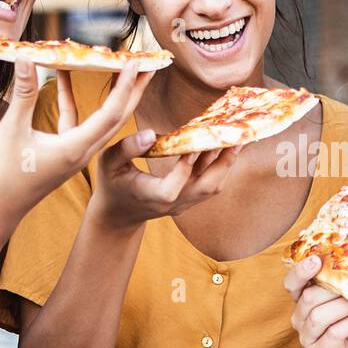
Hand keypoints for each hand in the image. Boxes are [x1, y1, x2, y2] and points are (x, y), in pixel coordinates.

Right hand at [0, 59, 153, 229]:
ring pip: (102, 119)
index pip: (110, 114)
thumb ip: (23, 95)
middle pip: (118, 116)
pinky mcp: (65, 151)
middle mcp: (84, 151)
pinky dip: (73, 100)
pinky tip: (65, 77)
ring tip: (123, 67)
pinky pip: (77, 122)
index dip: (124, 87)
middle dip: (134, 89)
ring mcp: (76, 152)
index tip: (134, 63)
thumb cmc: (4, 176)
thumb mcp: (12, 131)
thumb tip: (26, 59)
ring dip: (112, 94)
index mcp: (76, 148)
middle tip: (148, 63)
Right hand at [89, 132, 245, 229]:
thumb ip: (127, 148)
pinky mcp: (191, 198)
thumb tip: (150, 134)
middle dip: (223, 162)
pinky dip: (221, 163)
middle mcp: (173, 203)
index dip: (183, 170)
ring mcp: (185, 202)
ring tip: (239, 136)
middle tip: (235, 135)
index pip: (171, 190)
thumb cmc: (111, 184)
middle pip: (205, 188)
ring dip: (227, 161)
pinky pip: (211, 182)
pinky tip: (228, 143)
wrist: (120, 213)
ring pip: (213, 185)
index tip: (191, 148)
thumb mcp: (108, 163)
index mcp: (151, 196)